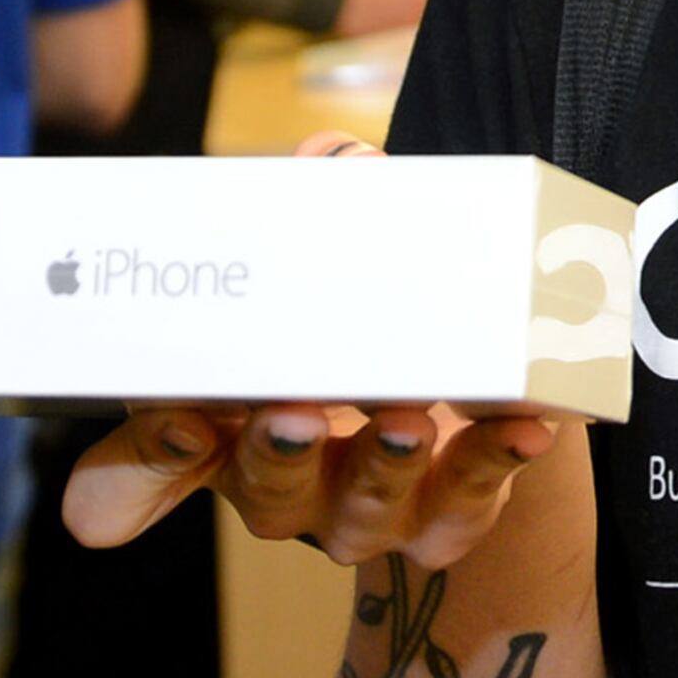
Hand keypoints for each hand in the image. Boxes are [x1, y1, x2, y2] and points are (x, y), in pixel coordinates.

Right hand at [58, 134, 565, 567]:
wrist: (458, 426)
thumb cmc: (365, 338)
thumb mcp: (331, 274)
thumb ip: (325, 213)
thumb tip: (336, 157)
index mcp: (226, 432)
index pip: (157, 458)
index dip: (155, 450)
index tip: (183, 417)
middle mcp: (286, 486)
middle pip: (264, 491)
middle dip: (278, 454)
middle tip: (296, 413)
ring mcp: (365, 514)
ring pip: (361, 510)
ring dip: (384, 465)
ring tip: (406, 422)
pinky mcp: (446, 520)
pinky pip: (467, 503)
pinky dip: (495, 462)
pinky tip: (523, 430)